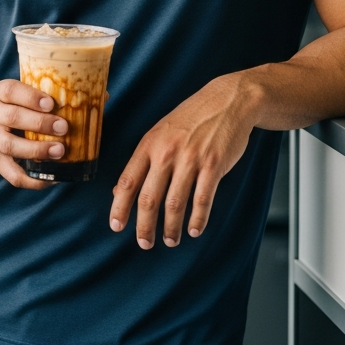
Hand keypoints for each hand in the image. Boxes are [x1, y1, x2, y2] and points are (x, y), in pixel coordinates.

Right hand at [0, 79, 71, 189]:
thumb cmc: (10, 107)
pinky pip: (13, 175)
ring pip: (11, 146)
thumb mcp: (17, 95)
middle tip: (63, 127)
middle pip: (12, 117)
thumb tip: (91, 98)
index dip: (31, 97)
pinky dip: (34, 180)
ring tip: (60, 151)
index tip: (51, 103)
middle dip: (39, 123)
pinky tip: (53, 177)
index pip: (11, 91)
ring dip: (37, 150)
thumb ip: (44, 96)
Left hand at [109, 74, 256, 248]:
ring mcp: (191, 159)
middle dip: (145, 227)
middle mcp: (167, 153)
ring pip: (175, 204)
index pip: (127, 181)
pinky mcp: (214, 165)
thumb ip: (142, 160)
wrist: (229, 100)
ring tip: (170, 240)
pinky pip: (203, 199)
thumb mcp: (160, 132)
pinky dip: (198, 219)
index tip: (116, 226)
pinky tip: (194, 229)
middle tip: (145, 243)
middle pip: (149, 199)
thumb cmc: (192, 117)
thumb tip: (119, 190)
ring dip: (171, 228)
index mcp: (149, 144)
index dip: (119, 207)